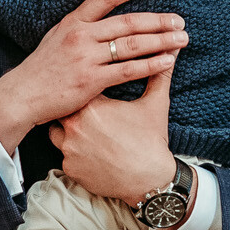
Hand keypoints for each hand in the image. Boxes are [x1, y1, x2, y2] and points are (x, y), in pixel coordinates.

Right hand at [0, 0, 187, 152]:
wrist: (22, 95)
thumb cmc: (41, 68)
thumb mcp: (55, 36)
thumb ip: (78, 25)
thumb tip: (101, 16)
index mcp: (73, 21)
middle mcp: (81, 35)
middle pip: (128, 22)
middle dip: (158, 21)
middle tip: (179, 21)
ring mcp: (86, 58)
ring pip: (132, 45)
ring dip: (161, 41)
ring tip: (181, 39)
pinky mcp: (91, 80)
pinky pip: (128, 70)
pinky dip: (151, 65)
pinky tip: (167, 61)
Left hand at [48, 65, 180, 203]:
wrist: (150, 180)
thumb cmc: (151, 141)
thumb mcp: (156, 104)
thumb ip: (159, 74)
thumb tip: (172, 49)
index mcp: (92, 105)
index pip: (78, 87)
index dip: (84, 89)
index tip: (90, 90)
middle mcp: (74, 125)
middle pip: (62, 108)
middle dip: (72, 108)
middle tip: (87, 113)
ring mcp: (68, 148)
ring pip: (56, 131)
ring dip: (67, 131)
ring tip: (87, 134)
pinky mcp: (68, 167)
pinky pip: (62, 155)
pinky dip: (73, 153)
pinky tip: (89, 153)